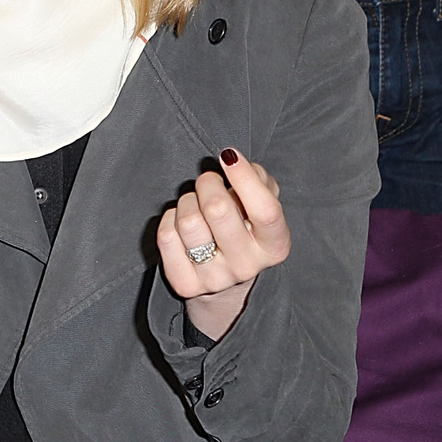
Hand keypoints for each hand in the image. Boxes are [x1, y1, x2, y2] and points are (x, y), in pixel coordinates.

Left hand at [155, 148, 287, 341]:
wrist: (225, 280)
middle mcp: (247, 266)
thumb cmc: (244, 229)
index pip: (265, 209)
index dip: (245, 177)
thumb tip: (235, 162)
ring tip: (195, 205)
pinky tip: (180, 223)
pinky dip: (169, 219)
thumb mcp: (261, 207)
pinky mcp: (185, 285)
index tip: (229, 156)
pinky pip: (166, 236)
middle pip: (217, 209)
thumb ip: (259, 182)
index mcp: (274, 245)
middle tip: (208, 182)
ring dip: (187, 202)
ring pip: (188, 221)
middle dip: (208, 183)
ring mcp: (215, 279)